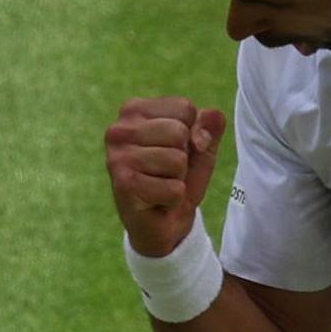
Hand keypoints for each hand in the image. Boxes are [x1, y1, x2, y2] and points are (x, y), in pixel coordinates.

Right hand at [104, 97, 228, 256]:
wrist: (163, 223)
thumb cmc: (178, 177)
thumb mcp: (201, 148)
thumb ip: (210, 127)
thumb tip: (213, 115)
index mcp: (134, 110)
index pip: (184, 108)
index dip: (193, 133)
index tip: (176, 149)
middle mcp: (119, 130)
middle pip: (179, 132)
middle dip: (184, 157)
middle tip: (168, 171)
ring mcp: (117, 157)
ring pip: (177, 160)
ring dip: (178, 179)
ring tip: (161, 184)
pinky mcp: (123, 184)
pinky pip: (174, 188)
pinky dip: (174, 198)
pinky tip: (157, 200)